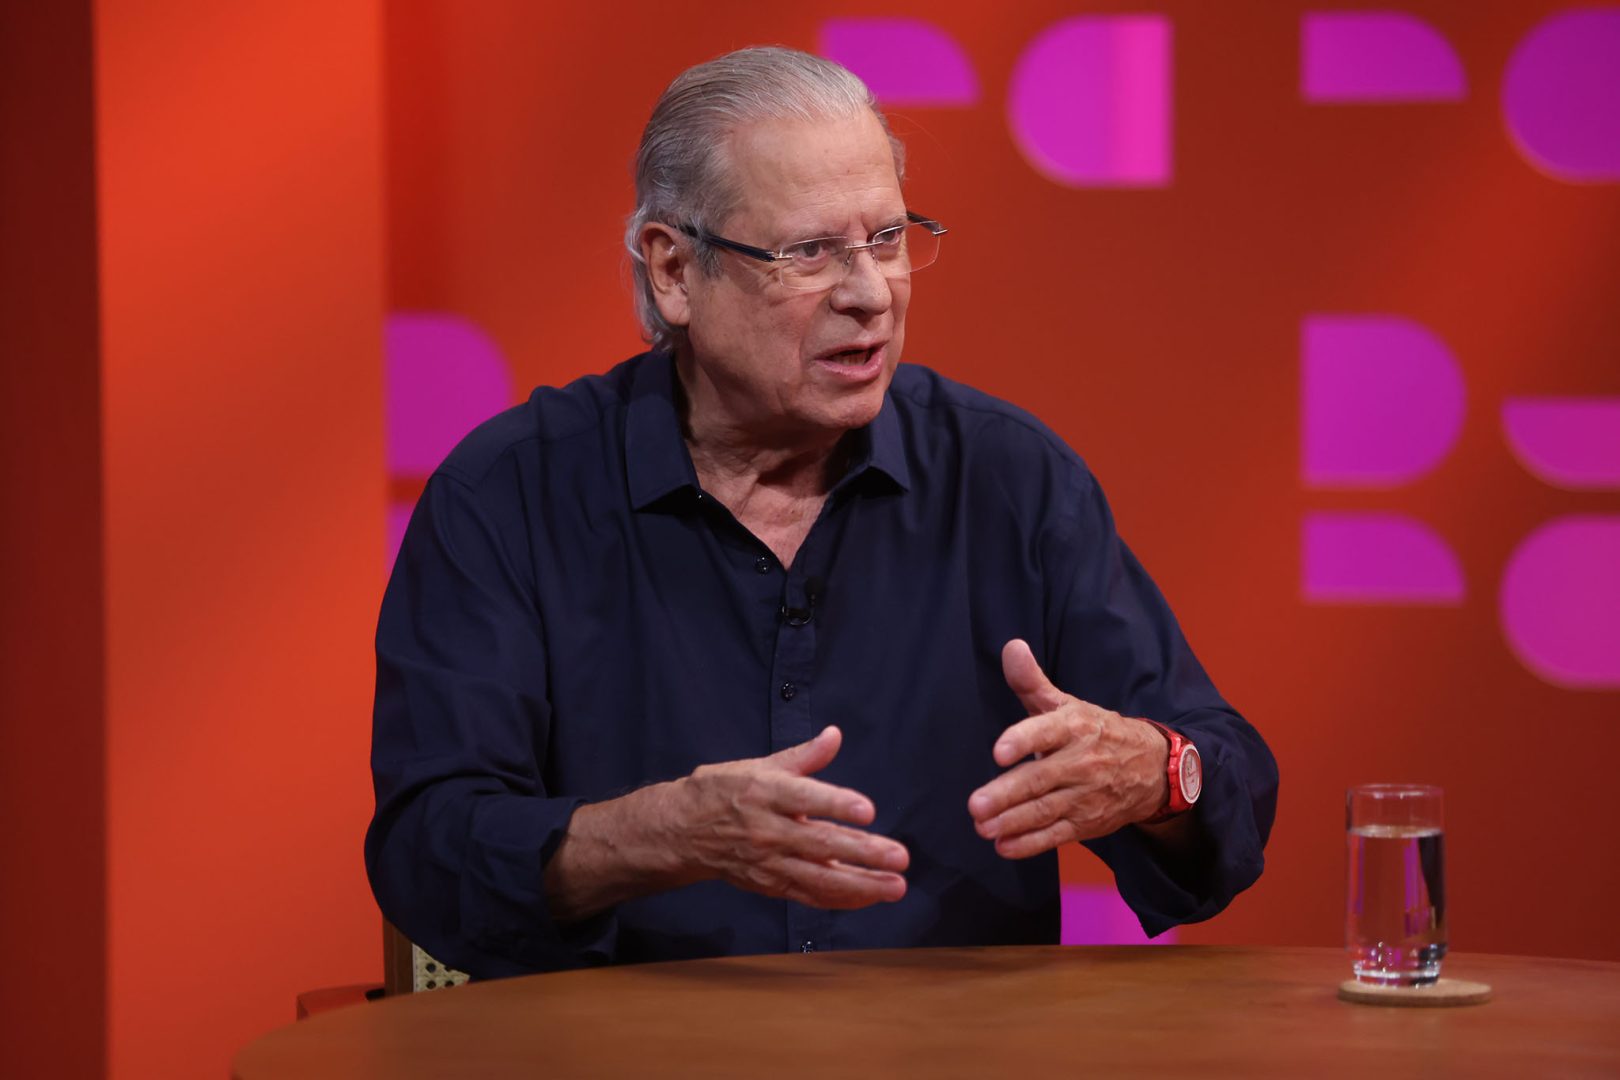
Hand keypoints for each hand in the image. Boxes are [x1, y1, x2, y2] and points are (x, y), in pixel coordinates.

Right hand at [676, 725, 908, 908]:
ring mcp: (769, 862)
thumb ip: (803, 756)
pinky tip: (870, 897)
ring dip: (861, 885)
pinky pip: (809, 896)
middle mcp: (769, 830)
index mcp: (766, 792)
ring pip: (819, 878)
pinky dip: (840, 899)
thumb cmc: (724, 791)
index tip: (868, 810)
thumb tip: (835, 735)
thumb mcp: (760, 765)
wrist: (682, 831)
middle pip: (820, 843)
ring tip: (895, 886)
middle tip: (899, 857)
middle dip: (863, 853)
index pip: (807, 799)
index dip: (837, 804)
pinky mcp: (770, 885)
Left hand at [967, 640, 1168, 858]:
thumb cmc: (1096, 732)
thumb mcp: (1067, 704)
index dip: (1023, 740)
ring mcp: (1085, 795)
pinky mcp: (1087, 823)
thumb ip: (1032, 681)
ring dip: (1013, 821)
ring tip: (983, 826)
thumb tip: (1011, 646)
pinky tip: (1004, 847)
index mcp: (1075, 726)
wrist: (1153, 768)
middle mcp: (1082, 761)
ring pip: (1046, 810)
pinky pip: (1057, 836)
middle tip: (975, 804)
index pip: (1048, 731)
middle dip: (1007, 793)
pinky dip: (1031, 843)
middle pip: (1041, 778)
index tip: (998, 751)